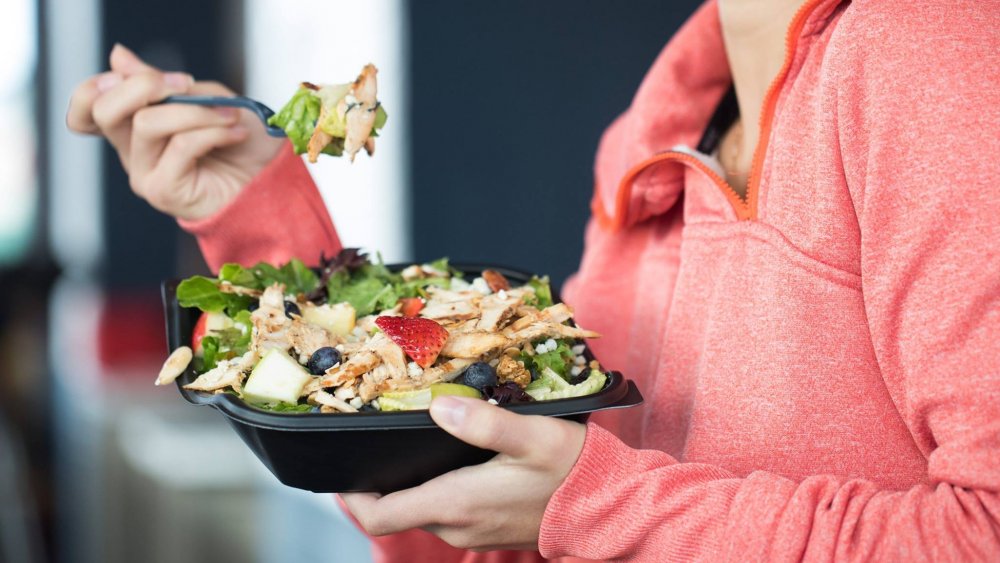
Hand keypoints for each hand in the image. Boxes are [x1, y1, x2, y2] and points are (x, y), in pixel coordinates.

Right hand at [66, 44, 284, 220]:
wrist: (271, 176)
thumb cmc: (240, 138)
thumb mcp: (203, 96)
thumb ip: (161, 83)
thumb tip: (118, 56)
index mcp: (132, 125)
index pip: (88, 105)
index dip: (105, 83)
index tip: (164, 78)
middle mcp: (131, 150)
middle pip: (103, 110)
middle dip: (145, 86)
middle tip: (186, 83)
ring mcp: (144, 173)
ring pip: (147, 123)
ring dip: (196, 111)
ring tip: (229, 116)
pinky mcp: (163, 191)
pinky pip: (179, 146)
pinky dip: (212, 132)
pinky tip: (235, 134)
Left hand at [341, 396, 586, 551]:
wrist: (605, 505)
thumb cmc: (570, 470)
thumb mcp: (531, 436)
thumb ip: (484, 422)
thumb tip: (439, 406)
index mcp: (458, 503)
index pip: (380, 516)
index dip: (351, 496)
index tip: (341, 468)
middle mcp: (457, 525)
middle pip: (395, 511)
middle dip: (376, 482)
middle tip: (370, 442)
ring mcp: (471, 531)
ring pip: (419, 510)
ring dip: (404, 485)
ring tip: (402, 445)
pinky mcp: (485, 527)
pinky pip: (443, 512)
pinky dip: (429, 489)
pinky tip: (441, 459)